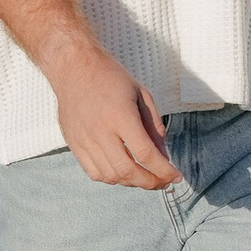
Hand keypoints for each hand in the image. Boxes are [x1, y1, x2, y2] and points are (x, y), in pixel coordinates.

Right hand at [54, 49, 177, 189]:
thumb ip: (154, 126)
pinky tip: (123, 172)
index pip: (145, 154)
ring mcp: (84, 139)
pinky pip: (93, 172)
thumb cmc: (111, 78)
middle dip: (150, 182)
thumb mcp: (142, 95)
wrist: (74, 68)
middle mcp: (100, 131)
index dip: (164, 170)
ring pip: (110, 176)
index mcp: (121, 115)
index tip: (176, 176)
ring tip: (145, 177)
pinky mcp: (73, 144)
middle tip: (163, 181)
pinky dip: (112, 178)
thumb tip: (164, 156)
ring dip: (132, 182)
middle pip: (128, 171)